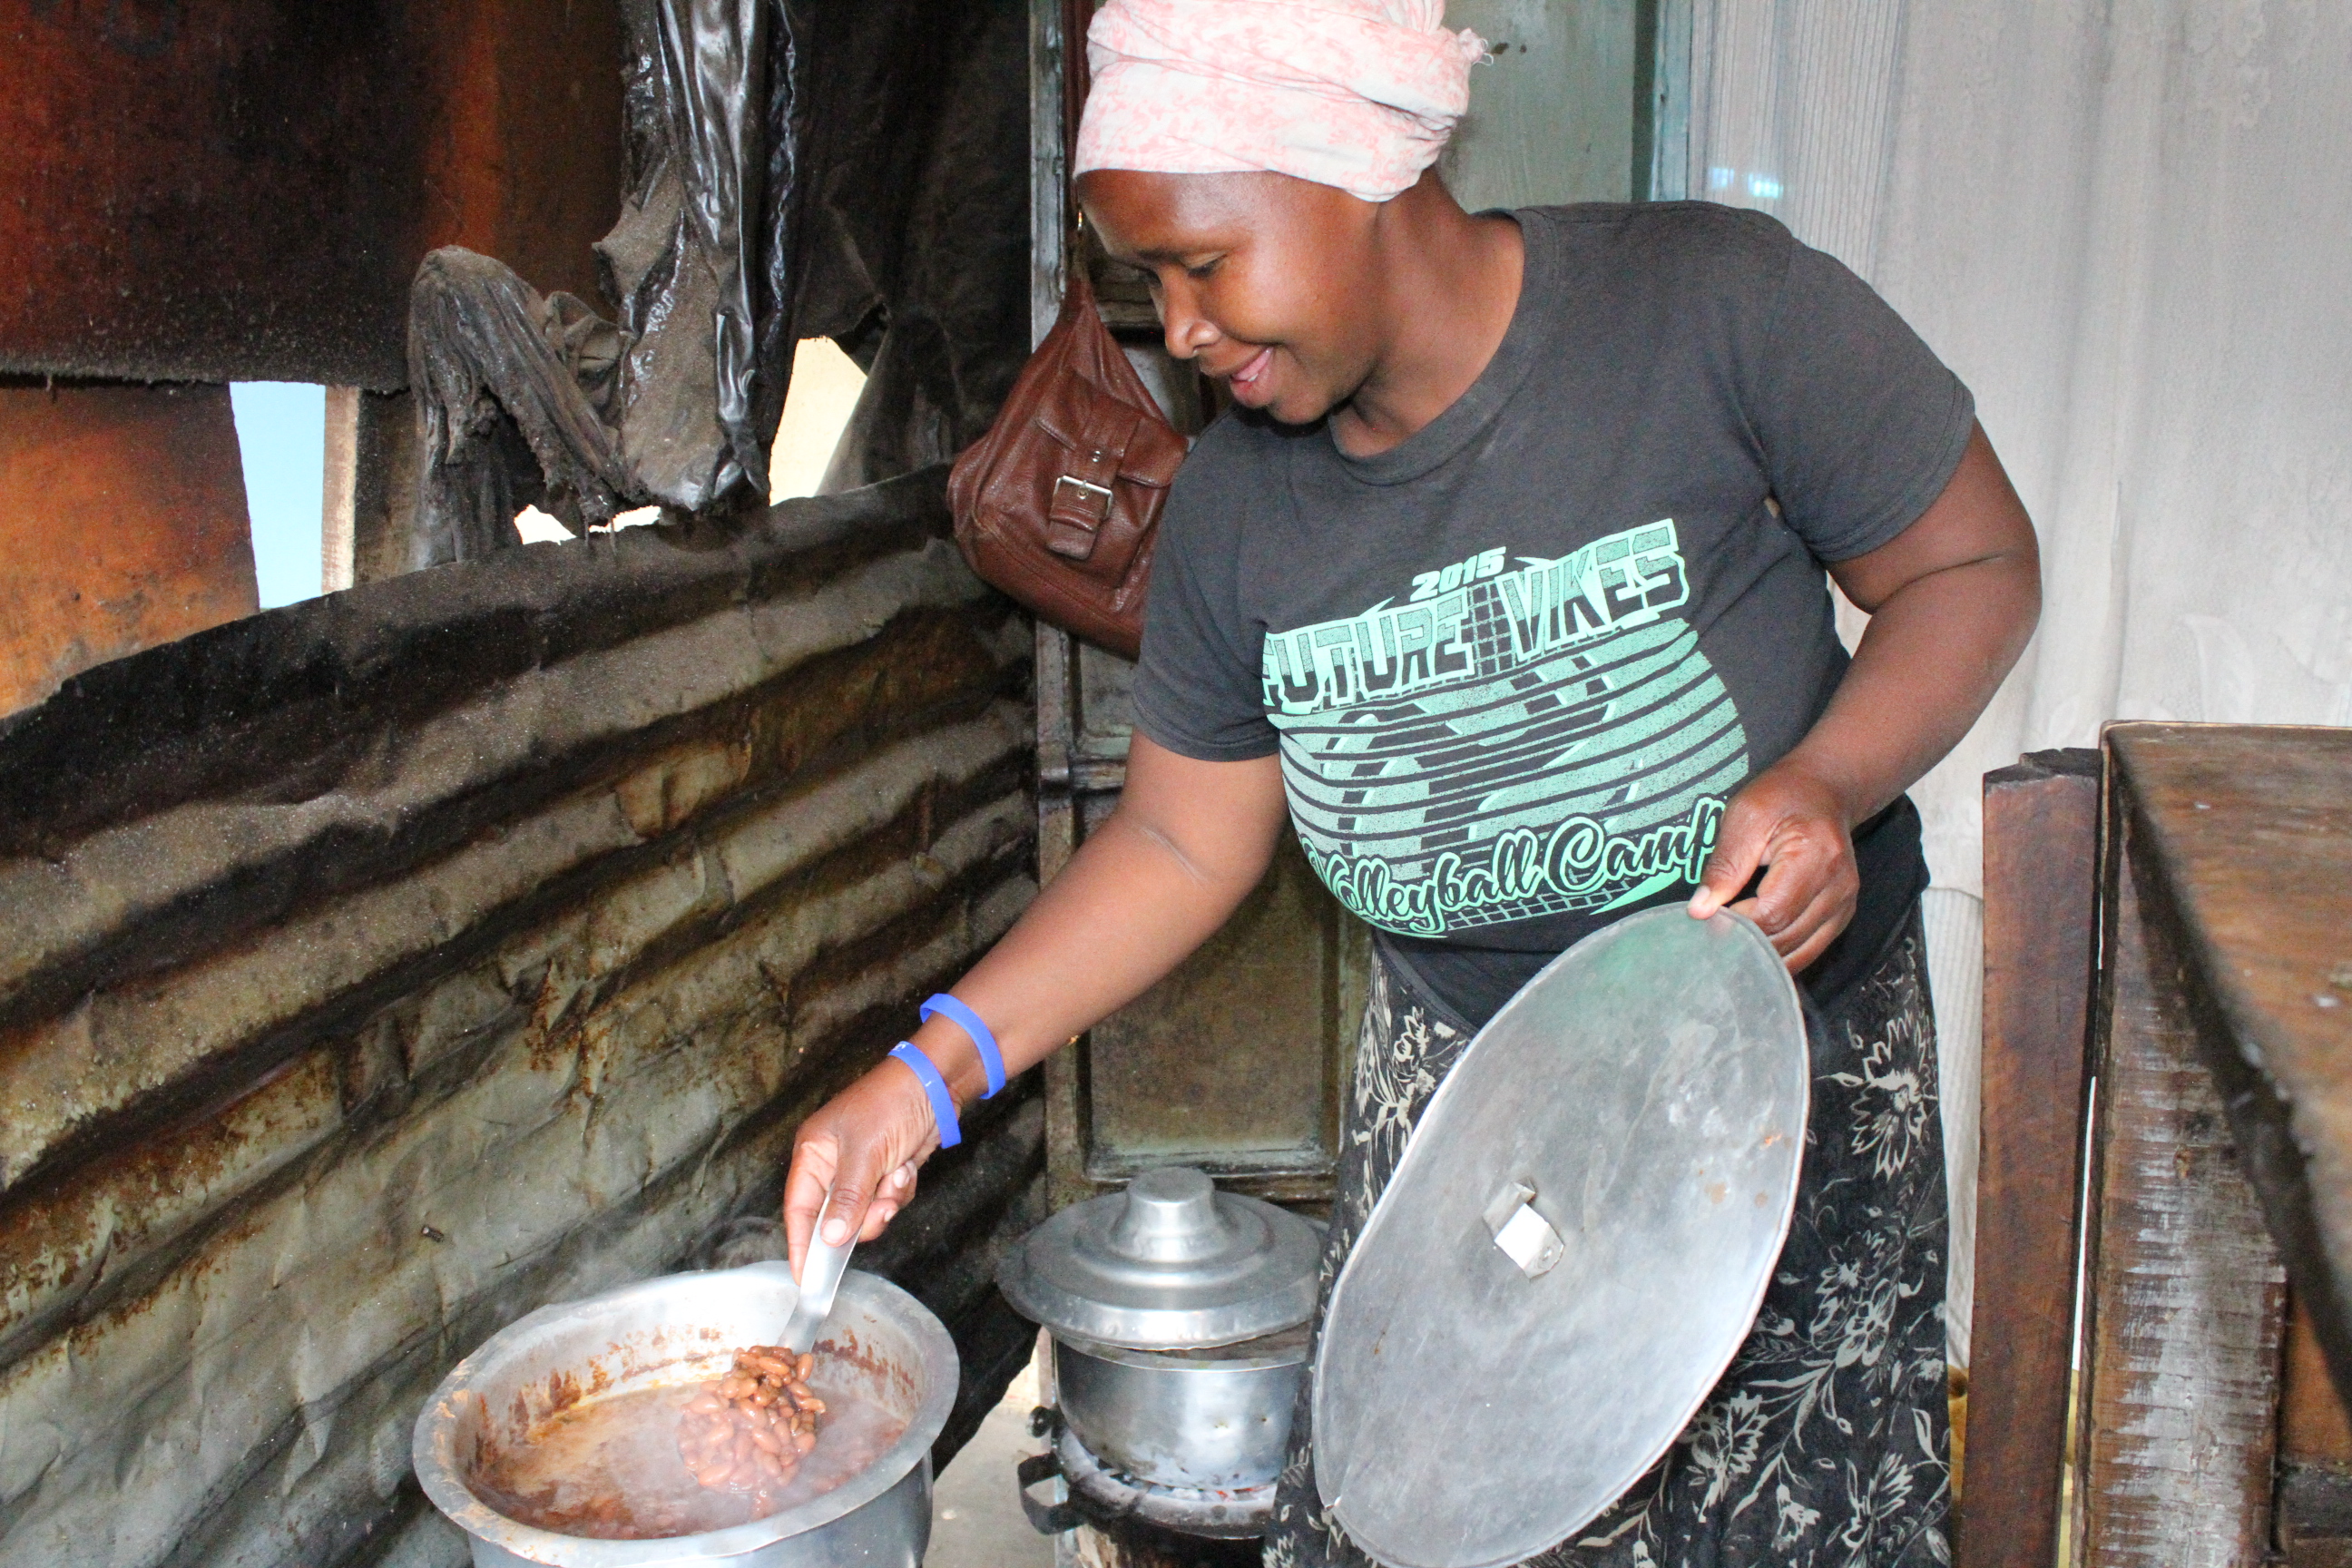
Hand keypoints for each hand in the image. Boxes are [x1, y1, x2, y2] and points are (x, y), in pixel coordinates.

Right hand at [783, 1058, 938, 1277]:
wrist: (936, 1084)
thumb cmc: (890, 1105)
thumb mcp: (865, 1153)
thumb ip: (846, 1199)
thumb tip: (829, 1239)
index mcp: (813, 1154)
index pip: (799, 1209)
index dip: (801, 1245)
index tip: (806, 1279)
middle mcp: (832, 1165)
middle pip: (835, 1218)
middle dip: (862, 1218)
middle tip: (883, 1208)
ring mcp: (861, 1171)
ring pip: (866, 1214)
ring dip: (886, 1202)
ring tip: (899, 1176)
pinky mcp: (886, 1173)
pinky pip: (888, 1202)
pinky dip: (900, 1191)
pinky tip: (908, 1168)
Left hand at [1686, 758, 1859, 972]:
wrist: (1825, 790)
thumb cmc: (1781, 797)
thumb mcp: (1744, 816)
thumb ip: (1724, 865)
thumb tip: (1699, 910)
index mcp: (1815, 855)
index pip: (1773, 912)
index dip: (1738, 924)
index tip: (1709, 919)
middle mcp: (1838, 885)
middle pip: (1786, 937)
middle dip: (1747, 943)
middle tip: (1714, 936)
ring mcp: (1844, 903)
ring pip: (1800, 951)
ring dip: (1763, 955)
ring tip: (1732, 944)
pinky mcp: (1841, 914)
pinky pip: (1811, 949)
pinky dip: (1782, 954)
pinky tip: (1756, 949)